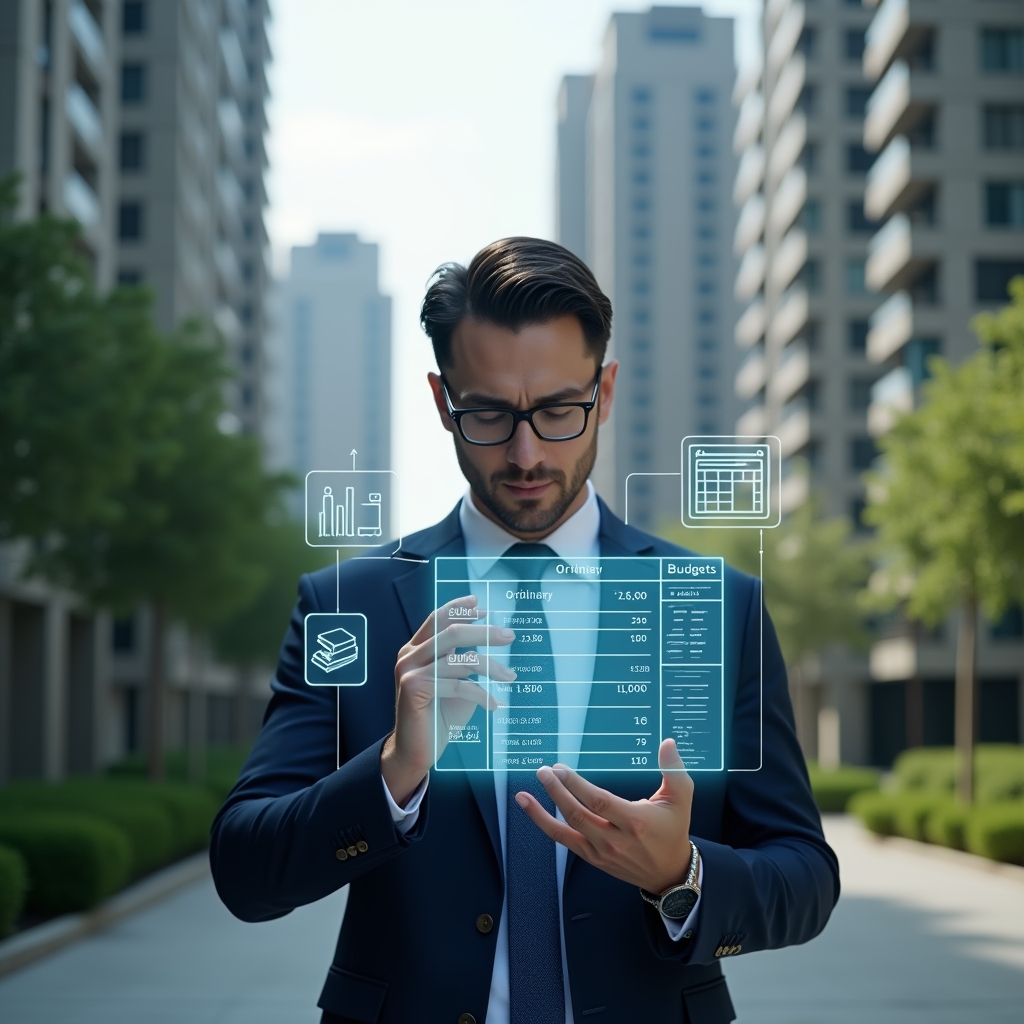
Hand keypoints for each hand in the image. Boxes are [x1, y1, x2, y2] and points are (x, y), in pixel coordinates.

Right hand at [381, 596, 515, 805]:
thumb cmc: (440, 716)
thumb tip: (491, 637)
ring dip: (490, 667)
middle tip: (509, 636)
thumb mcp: (456, 682)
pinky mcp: (414, 688)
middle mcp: (409, 655)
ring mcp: (408, 670)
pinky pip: (457, 685)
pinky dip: (480, 694)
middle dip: (483, 632)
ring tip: (510, 676)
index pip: (437, 619)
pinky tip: (493, 704)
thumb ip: (465, 660)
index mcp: (416, 648)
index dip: (459, 609)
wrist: (417, 750)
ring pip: (458, 660)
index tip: (483, 607)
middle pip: (451, 632)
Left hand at [514, 737, 693, 893]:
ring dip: (542, 812)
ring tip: (524, 794)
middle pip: (578, 814)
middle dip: (557, 792)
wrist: (669, 872)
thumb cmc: (673, 830)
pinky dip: (546, 826)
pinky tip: (532, 811)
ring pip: (566, 831)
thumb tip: (667, 743)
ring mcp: (601, 851)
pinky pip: (565, 841)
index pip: (599, 801)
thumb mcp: (681, 798)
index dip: (576, 785)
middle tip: (543, 772)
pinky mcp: (593, 858)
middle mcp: (615, 839)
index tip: (560, 768)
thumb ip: (673, 769)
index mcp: (634, 821)